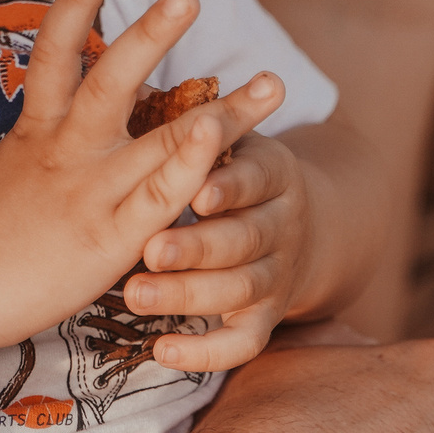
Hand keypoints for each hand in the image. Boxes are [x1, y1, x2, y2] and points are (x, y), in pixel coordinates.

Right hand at [0, 0, 283, 356]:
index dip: (75, 2)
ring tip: (271, 83)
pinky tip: (226, 142)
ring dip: (224, 112)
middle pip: (112, 81)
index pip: (53, 52)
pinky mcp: (111, 239)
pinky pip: (162, 198)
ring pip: (164, 140)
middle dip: (151, 35)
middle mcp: (66, 151)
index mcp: (35, 130)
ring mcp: (92, 193)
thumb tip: (56, 116)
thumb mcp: (6, 173)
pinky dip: (195, 168)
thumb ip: (41, 144)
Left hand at [124, 129, 310, 372]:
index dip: (231, 185)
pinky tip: (162, 352)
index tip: (198, 189)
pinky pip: (243, 343)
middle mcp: (282, 224)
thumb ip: (188, 123)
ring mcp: (276, 274)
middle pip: (246, 239)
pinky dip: (206, 353)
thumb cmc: (231, 173)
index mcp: (272, 171)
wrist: (301, 231)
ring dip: (189, 295)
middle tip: (149, 249)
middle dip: (198, 247)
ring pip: (240, 290)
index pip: (258, 177)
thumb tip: (132, 79)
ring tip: (135, 295)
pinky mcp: (265, 318)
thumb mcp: (225, 140)